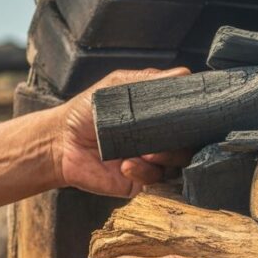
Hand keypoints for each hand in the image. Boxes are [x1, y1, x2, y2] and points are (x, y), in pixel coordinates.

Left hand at [53, 68, 193, 197]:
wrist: (61, 142)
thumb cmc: (88, 111)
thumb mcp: (117, 86)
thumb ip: (149, 81)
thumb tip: (184, 75)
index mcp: (160, 117)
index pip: (191, 118)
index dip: (196, 116)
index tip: (192, 113)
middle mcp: (162, 139)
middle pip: (191, 143)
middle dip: (182, 141)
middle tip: (164, 137)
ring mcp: (153, 162)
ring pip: (178, 164)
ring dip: (165, 157)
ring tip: (145, 153)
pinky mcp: (141, 182)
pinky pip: (155, 181)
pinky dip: (144, 172)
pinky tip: (125, 165)